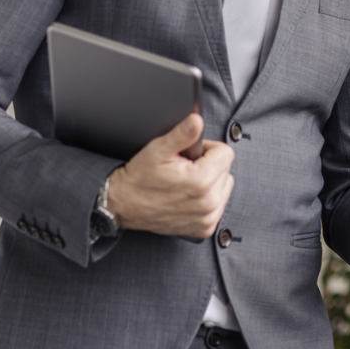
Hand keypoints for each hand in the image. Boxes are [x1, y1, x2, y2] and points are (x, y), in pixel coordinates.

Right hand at [107, 114, 234, 238]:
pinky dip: (207, 199)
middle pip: (226, 169)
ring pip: (224, 186)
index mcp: (201, 181)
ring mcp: (207, 218)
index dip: (206, 149)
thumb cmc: (139, 178)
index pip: (225, 153)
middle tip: (185, 169)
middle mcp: (208, 203)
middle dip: (208, 165)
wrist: (124, 205)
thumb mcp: (158, 150)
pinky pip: (219, 205)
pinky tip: (188, 196)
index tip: (190, 154)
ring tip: (186, 182)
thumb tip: (197, 120)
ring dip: (210, 182)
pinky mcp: (204, 228)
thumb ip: (182, 134)